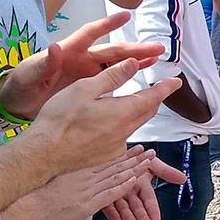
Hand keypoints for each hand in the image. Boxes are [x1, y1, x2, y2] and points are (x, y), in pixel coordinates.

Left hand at [0, 12, 165, 117]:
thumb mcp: (28, 75)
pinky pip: (112, 81)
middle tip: (157, 48)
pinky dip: (127, 77)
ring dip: (136, 61)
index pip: (90, 34)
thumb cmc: (20, 86)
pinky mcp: (88, 88)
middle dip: (135, 49)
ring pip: (117, 65)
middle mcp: (81, 59)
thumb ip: (43, 63)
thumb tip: (54, 47)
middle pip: (112, 51)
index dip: (107, 24)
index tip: (126, 17)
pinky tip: (142, 77)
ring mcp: (86, 74)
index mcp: (68, 52)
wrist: (16, 104)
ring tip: (157, 58)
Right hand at [22, 145, 153, 219]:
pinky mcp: (88, 203)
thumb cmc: (37, 186)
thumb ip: (72, 164)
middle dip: (135, 158)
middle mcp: (87, 175)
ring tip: (149, 161)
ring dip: (135, 169)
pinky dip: (124, 186)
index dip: (124, 152)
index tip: (136, 145)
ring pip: (117, 176)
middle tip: (150, 151)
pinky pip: (110, 193)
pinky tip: (134, 180)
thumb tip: (80, 161)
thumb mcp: (56, 168)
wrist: (27, 201)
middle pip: (116, 165)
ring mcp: (89, 189)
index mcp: (81, 165)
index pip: (107, 157)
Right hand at [24, 59, 182, 174]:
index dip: (165, 88)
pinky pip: (122, 137)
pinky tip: (113, 121)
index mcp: (121, 113)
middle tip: (160, 89)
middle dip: (155, 99)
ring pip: (135, 125)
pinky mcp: (105, 155)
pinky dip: (124, 125)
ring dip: (140, 112)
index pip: (151, 97)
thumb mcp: (85, 89)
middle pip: (147, 112)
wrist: (43, 154)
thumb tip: (133, 64)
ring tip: (139, 101)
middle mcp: (123, 132)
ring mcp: (115, 146)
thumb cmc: (59, 120)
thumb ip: (112, 77)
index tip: (176, 81)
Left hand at [101, 156, 186, 219]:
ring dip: (129, 218)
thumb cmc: (132, 155)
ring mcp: (116, 191)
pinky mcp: (103, 192)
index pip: (149, 199)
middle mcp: (129, 189)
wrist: (113, 148)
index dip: (153, 210)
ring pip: (123, 207)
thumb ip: (166, 172)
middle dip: (142, 218)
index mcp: (141, 183)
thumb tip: (183, 178)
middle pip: (137, 206)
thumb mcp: (152, 162)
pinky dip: (112, 212)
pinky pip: (107, 204)